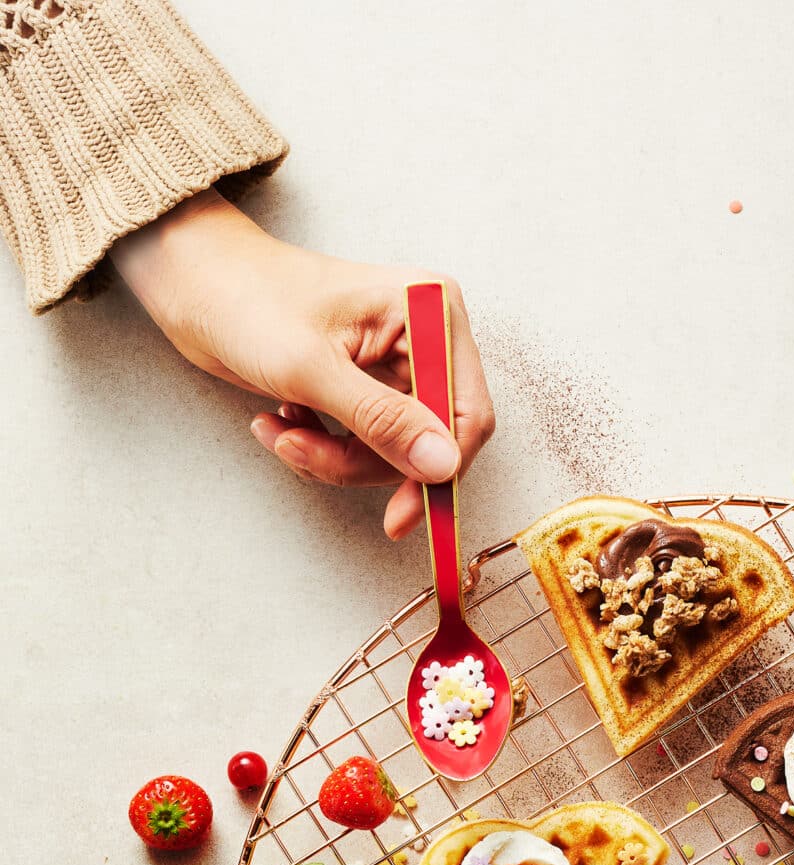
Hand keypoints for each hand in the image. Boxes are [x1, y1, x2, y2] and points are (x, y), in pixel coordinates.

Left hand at [111, 190, 494, 538]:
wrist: (193, 283)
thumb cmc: (244, 300)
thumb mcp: (311, 369)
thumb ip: (382, 420)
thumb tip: (442, 466)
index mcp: (429, 310)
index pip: (465, 414)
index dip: (437, 471)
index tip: (401, 516)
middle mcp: (423, 336)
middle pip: (426, 442)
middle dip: (362, 461)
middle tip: (303, 453)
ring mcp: (395, 364)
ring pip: (391, 452)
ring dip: (332, 457)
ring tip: (281, 431)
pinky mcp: (366, 386)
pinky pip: (365, 445)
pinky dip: (323, 447)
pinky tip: (284, 419)